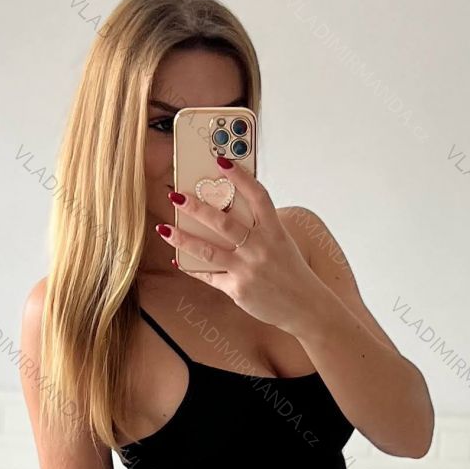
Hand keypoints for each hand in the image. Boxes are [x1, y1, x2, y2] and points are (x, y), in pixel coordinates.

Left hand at [157, 157, 326, 333]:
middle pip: (224, 223)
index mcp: (274, 231)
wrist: (305, 307)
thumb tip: (226, 215)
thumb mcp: (282, 244)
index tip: (220, 161)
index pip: (257, 196)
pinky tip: (177, 261)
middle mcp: (260, 248)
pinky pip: (209, 275)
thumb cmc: (291, 273)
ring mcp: (247, 269)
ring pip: (208, 250)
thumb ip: (259, 230)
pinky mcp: (238, 289)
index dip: (240, 177)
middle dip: (197, 208)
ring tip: (164, 229)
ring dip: (183, 239)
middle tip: (176, 196)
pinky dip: (192, 268)